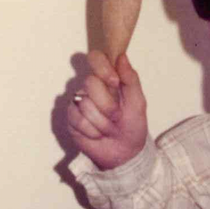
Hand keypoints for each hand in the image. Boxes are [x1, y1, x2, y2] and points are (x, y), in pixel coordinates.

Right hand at [67, 51, 147, 169]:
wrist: (125, 152)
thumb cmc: (132, 125)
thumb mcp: (138, 102)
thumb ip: (131, 79)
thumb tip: (122, 56)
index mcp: (107, 79)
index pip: (96, 58)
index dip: (102, 68)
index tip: (114, 81)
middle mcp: (90, 87)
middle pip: (90, 83)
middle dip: (108, 105)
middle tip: (117, 116)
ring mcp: (78, 102)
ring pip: (85, 104)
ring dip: (102, 121)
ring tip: (109, 128)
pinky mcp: (71, 119)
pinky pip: (78, 119)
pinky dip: (92, 131)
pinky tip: (98, 134)